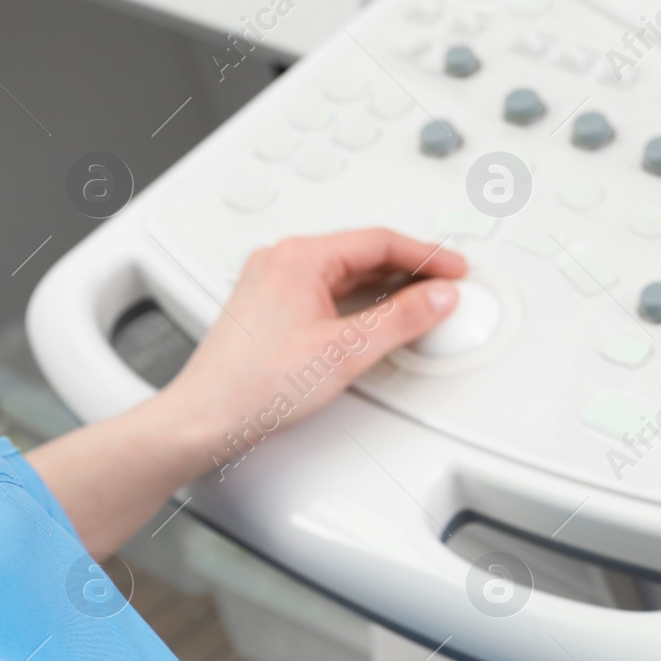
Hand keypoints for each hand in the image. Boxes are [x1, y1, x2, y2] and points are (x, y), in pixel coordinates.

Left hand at [162, 228, 466, 458]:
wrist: (205, 418)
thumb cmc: (253, 385)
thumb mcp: (346, 351)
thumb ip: (402, 319)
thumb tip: (438, 297)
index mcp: (298, 257)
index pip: (379, 242)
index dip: (426, 255)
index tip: (454, 269)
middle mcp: (282, 261)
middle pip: (363, 253)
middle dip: (411, 268)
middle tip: (446, 284)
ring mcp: (274, 282)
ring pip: (347, 272)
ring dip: (388, 285)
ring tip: (422, 301)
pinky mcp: (272, 307)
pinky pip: (330, 290)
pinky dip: (363, 300)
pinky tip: (381, 318)